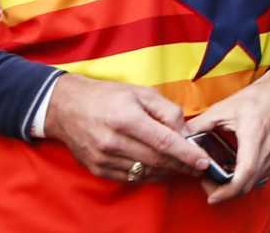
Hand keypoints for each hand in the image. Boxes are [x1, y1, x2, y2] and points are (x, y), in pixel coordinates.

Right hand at [43, 73, 214, 183]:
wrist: (66, 107)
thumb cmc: (107, 96)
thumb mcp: (140, 92)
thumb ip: (166, 110)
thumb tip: (184, 131)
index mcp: (127, 118)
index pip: (164, 142)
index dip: (186, 154)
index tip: (203, 161)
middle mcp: (114, 141)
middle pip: (157, 160)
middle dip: (181, 165)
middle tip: (198, 167)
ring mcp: (104, 158)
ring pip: (145, 172)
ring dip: (167, 172)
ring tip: (183, 168)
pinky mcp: (97, 169)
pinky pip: (129, 178)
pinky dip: (148, 175)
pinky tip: (159, 169)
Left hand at [188, 69, 269, 204]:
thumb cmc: (260, 97)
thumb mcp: (225, 107)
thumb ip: (201, 123)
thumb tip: (183, 135)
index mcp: (254, 137)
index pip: (244, 174)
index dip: (227, 190)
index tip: (212, 195)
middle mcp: (267, 151)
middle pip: (246, 185)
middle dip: (225, 191)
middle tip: (208, 183)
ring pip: (253, 183)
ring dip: (235, 186)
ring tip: (218, 176)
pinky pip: (259, 177)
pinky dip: (245, 179)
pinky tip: (234, 170)